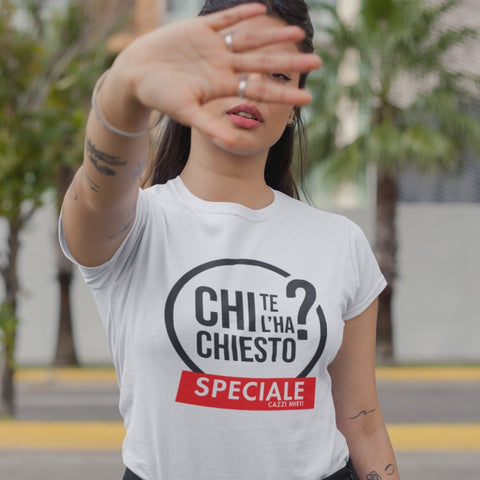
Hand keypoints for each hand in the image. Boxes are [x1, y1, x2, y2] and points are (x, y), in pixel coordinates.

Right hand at [110, 3, 320, 146]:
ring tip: (300, 33)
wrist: (136, 75)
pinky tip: (261, 8)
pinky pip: (226, 19)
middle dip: (289, 61)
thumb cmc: (159, 97)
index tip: (308, 97)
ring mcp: (213, 48)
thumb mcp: (187, 112)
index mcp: (223, 87)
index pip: (260, 90)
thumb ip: (211, 125)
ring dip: (273, 35)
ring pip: (250, 40)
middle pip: (263, 63)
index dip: (284, 92)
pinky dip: (241, 13)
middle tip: (319, 62)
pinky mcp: (199, 29)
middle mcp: (223, 67)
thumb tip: (235, 144)